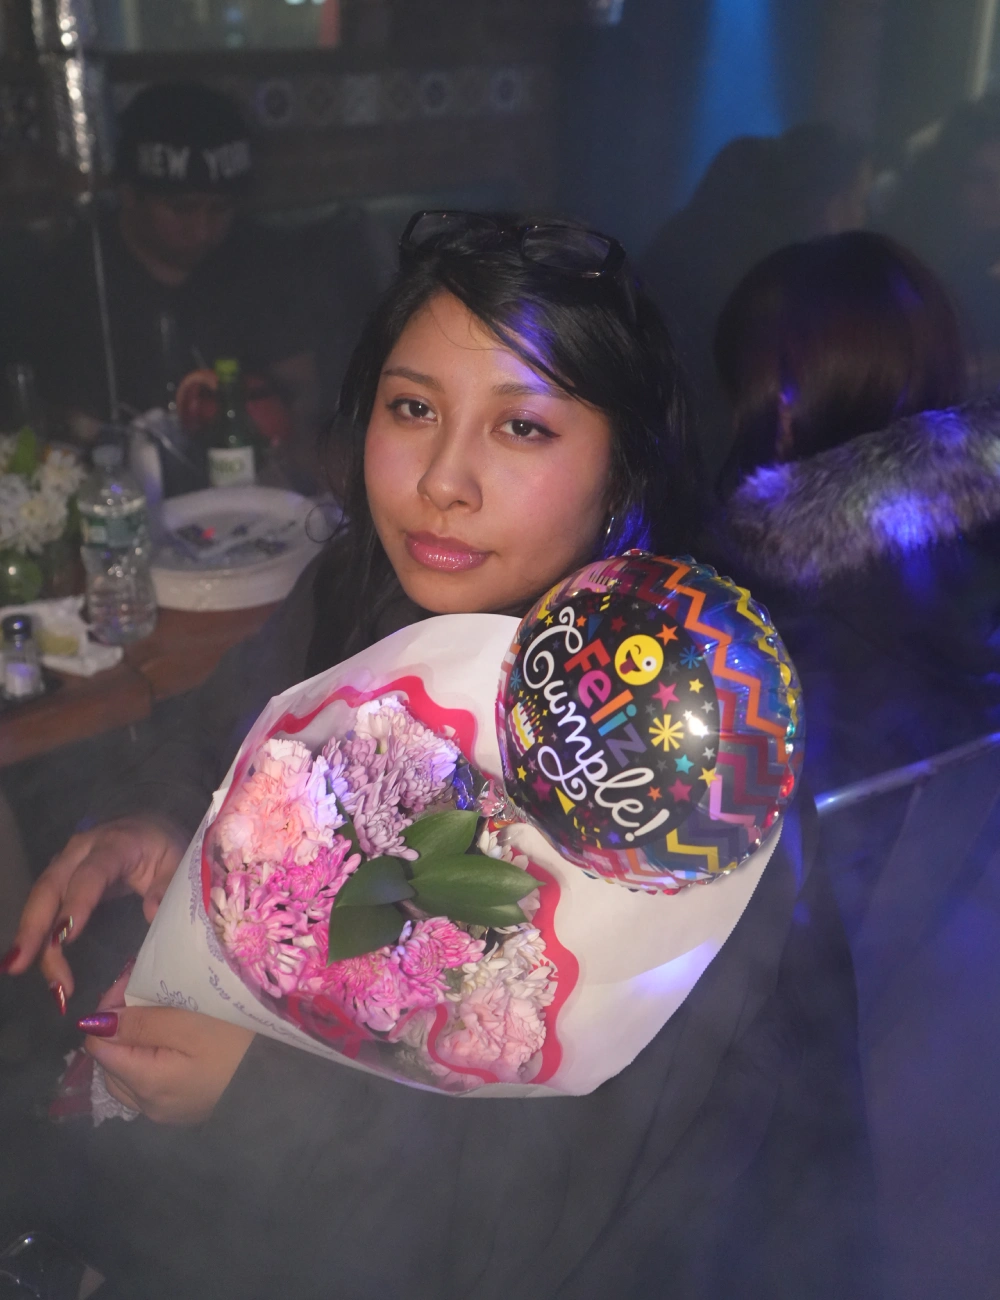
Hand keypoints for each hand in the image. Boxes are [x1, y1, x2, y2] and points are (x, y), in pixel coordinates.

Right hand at [4, 816, 186, 996]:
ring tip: (22, 968)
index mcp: (116, 843)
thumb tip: (150, 913)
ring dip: (30, 934)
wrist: (151, 829)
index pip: (92, 872)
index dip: (77, 902)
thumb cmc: (165, 849)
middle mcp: (83, 849)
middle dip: (35, 925)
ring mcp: (67, 861)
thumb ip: (168, 886)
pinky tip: (31, 958)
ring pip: (41, 896)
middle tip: (22, 963)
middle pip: (52, 885)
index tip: (67, 936)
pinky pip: (43, 902)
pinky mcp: (61, 876)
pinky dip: (35, 931)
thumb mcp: (178, 863)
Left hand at [80, 979, 254, 1124]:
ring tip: (155, 1013)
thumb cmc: (238, 1044)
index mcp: (146, 1082)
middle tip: (143, 991)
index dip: (109, 1010)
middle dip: (119, 1025)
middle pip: (110, 1062)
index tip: (132, 983)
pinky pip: (148, 1085)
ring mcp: (166, 1112)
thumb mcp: (190, 1023)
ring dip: (132, 1043)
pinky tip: (169, 1042)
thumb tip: (94, 1024)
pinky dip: (148, 1061)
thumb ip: (141, 1023)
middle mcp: (147, 1106)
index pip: (99, 1045)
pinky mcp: (183, 1110)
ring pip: (126, 1075)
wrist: (283, 1077)